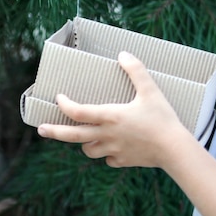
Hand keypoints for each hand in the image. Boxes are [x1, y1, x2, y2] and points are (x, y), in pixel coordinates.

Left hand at [37, 51, 189, 168]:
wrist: (174, 150)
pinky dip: (105, 152)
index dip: (65, 104)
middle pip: (73, 135)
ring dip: (84, 141)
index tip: (59, 98)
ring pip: (88, 149)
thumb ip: (136, 70)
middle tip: (41, 129)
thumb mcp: (151, 89)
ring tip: (85, 134)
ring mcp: (114, 150)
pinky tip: (112, 146)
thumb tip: (123, 54)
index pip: (78, 112)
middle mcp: (107, 135)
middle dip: (55, 131)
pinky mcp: (123, 161)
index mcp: (110, 116)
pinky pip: (107, 158)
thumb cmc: (162, 118)